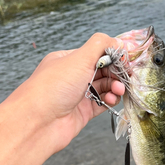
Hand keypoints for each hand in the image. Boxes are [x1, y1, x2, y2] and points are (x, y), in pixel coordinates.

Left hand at [17, 33, 124, 151]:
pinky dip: (110, 100)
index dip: (113, 55)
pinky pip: (102, 103)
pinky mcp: (83, 112)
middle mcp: (72, 77)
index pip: (96, 53)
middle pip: (102, 70)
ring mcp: (77, 95)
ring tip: (119, 89)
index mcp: (68, 60)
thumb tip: (118, 41)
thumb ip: (100, 46)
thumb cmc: (53, 87)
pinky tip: (113, 99)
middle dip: (116, 72)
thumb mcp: (78, 58)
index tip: (126, 60)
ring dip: (115, 86)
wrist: (38, 122)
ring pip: (104, 87)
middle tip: (126, 76)